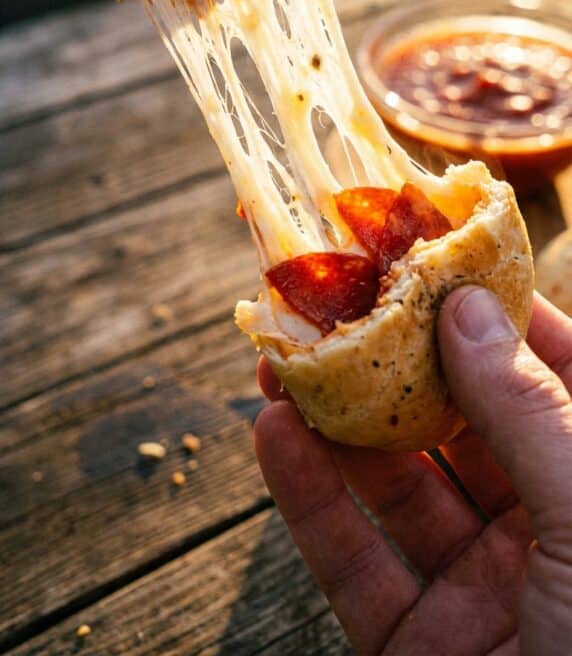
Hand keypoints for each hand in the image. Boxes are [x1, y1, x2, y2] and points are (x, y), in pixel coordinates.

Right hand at [255, 289, 571, 654]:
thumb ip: (530, 416)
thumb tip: (469, 309)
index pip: (549, 378)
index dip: (496, 315)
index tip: (437, 260)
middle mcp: (537, 532)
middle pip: (456, 426)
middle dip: (392, 364)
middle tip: (339, 306)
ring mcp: (473, 589)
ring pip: (394, 487)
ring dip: (335, 423)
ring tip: (284, 362)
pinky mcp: (412, 645)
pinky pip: (352, 564)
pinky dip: (309, 499)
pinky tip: (276, 437)